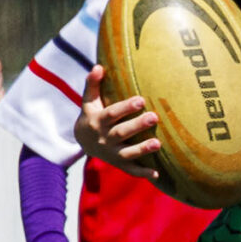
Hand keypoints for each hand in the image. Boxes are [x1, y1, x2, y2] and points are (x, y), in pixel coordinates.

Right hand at [74, 66, 164, 181]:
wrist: (82, 141)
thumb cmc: (92, 114)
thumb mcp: (88, 101)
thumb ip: (93, 84)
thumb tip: (98, 66)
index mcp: (98, 121)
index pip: (112, 114)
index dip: (125, 107)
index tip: (141, 99)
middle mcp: (104, 138)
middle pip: (121, 133)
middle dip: (137, 126)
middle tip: (154, 117)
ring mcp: (111, 153)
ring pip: (127, 153)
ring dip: (142, 149)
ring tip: (158, 144)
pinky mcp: (118, 164)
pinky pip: (130, 170)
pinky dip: (142, 174)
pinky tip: (157, 174)